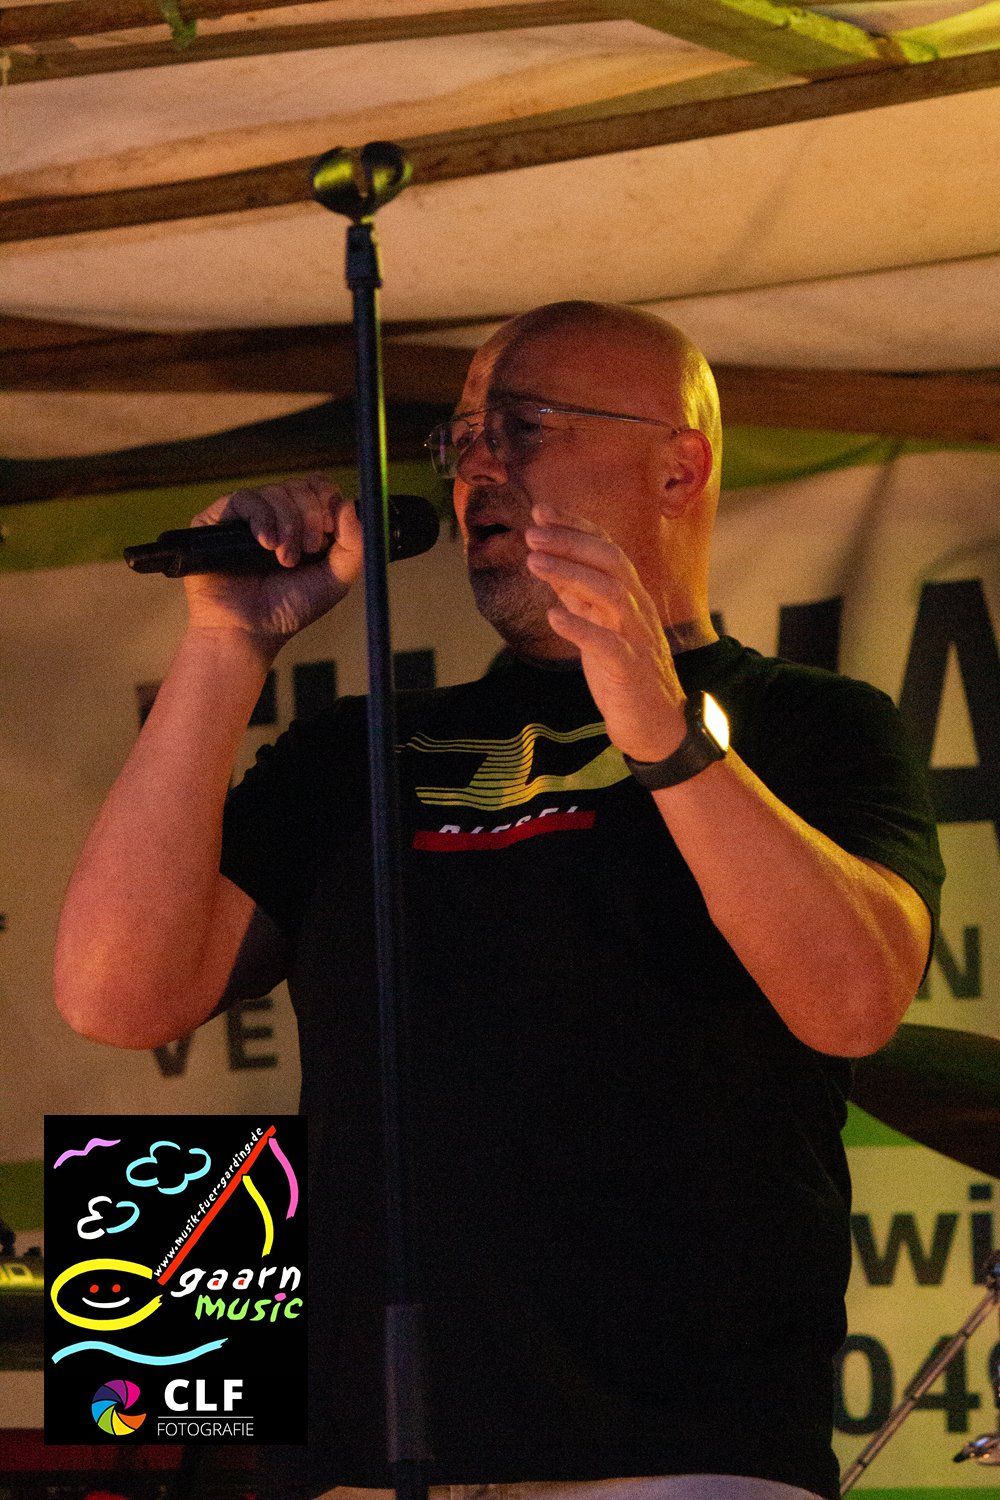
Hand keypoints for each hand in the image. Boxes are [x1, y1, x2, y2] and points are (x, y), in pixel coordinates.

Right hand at [183, 474, 361, 657]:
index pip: (318, 487)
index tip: (330, 528)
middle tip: (308, 549)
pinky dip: (262, 518)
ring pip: (275, 491)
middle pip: (299, 486)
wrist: (249, 632)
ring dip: (288, 525)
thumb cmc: (287, 610)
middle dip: (310, 516)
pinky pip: (246, 498)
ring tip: (283, 559)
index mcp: (302, 525)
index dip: (327, 498)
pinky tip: (266, 543)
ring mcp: (247, 517)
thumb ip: (353, 544)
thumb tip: (347, 504)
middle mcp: (275, 517)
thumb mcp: (335, 579)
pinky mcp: (217, 520)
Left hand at [524, 504, 686, 760]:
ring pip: (610, 593)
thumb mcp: (598, 626)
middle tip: (531, 533)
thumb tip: (551, 564)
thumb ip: (578, 597)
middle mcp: (637, 609)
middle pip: (610, 560)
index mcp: (631, 596)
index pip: (606, 548)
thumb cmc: (624, 673)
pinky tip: (553, 617)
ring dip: (570, 573)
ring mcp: (637, 638)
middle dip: (570, 541)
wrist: (656, 726)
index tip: (540, 510)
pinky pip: (608, 644)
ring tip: (534, 563)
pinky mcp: (631, 670)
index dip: (574, 526)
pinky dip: (580, 628)